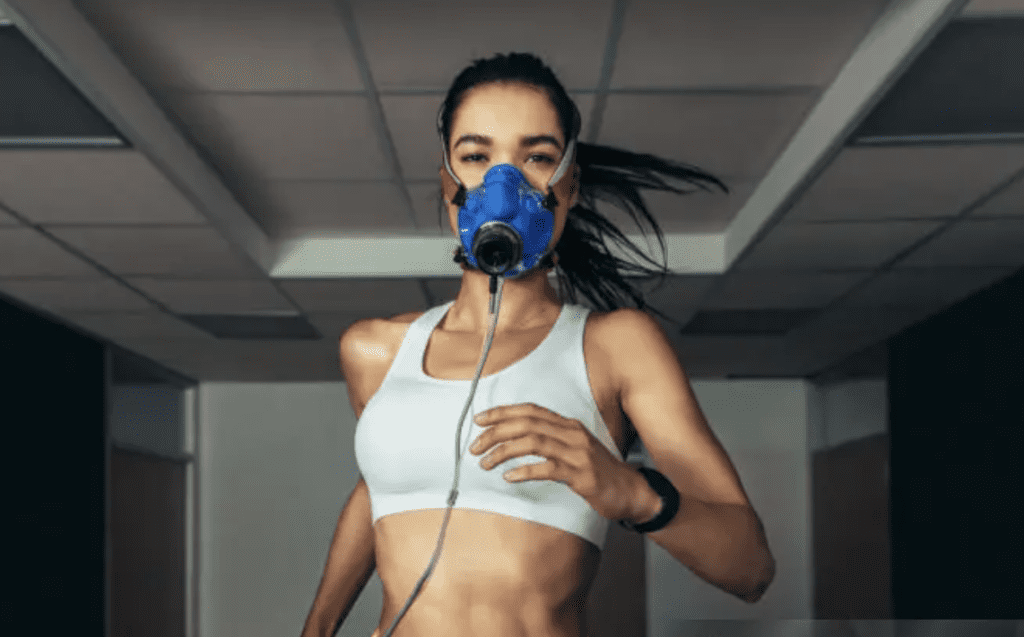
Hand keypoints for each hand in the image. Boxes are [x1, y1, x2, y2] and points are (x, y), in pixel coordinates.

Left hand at [469, 402, 644, 521]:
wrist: (631, 491)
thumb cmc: (598, 472)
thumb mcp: (574, 449)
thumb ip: (550, 440)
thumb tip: (515, 439)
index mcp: (568, 425)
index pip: (530, 411)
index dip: (502, 412)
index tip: (479, 420)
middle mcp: (572, 434)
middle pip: (527, 424)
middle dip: (496, 433)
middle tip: (475, 447)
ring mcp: (578, 453)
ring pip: (533, 442)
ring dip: (504, 451)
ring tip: (485, 463)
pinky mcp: (582, 475)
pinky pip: (548, 468)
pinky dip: (525, 471)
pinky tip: (509, 477)